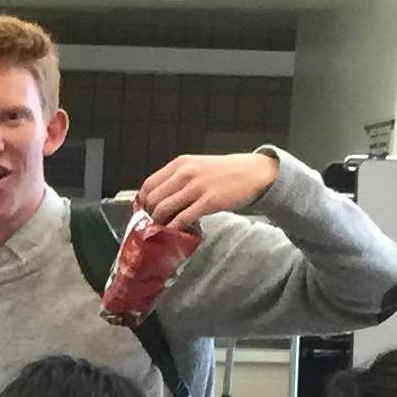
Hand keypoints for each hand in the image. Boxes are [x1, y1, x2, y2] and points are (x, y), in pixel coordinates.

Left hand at [136, 149, 278, 229]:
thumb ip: (179, 178)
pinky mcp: (208, 202)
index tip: (145, 212)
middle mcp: (185, 173)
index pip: (149, 184)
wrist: (254, 172)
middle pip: (153, 198)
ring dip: (159, 223)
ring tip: (164, 230)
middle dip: (149, 215)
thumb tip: (159, 198)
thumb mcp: (198, 166)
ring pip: (163, 209)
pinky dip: (175, 228)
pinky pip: (182, 219)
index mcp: (181, 163)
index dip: (143, 201)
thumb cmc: (226, 171)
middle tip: (153, 225)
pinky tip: (177, 233)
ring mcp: (196, 187)